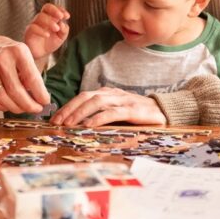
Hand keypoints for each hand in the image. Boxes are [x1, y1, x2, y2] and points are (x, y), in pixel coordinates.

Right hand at [0, 32, 48, 113]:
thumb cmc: (6, 50)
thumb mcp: (22, 53)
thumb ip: (30, 72)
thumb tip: (37, 96)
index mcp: (17, 51)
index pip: (31, 78)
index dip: (40, 93)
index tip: (45, 101)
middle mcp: (2, 59)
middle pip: (16, 91)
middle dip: (29, 105)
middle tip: (36, 109)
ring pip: (3, 98)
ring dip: (16, 108)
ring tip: (24, 109)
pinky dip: (2, 107)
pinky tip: (9, 106)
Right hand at [24, 3, 69, 63]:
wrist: (41, 54)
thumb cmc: (51, 43)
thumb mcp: (61, 37)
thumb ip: (64, 30)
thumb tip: (62, 24)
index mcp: (50, 17)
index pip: (54, 8)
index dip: (60, 9)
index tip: (67, 16)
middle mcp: (42, 18)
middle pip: (46, 7)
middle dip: (54, 10)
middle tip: (61, 17)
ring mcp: (34, 24)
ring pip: (40, 16)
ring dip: (50, 21)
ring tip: (56, 29)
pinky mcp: (29, 31)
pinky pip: (33, 27)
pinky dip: (41, 30)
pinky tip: (47, 35)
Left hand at [50, 87, 166, 126]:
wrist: (164, 111)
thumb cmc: (138, 114)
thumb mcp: (117, 111)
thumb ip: (102, 113)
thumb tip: (79, 124)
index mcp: (107, 93)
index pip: (83, 96)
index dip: (68, 106)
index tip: (55, 118)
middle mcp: (113, 94)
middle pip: (86, 97)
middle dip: (69, 109)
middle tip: (56, 122)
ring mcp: (123, 101)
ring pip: (97, 103)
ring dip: (80, 113)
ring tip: (69, 124)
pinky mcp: (133, 110)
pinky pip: (113, 113)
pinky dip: (99, 118)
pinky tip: (89, 125)